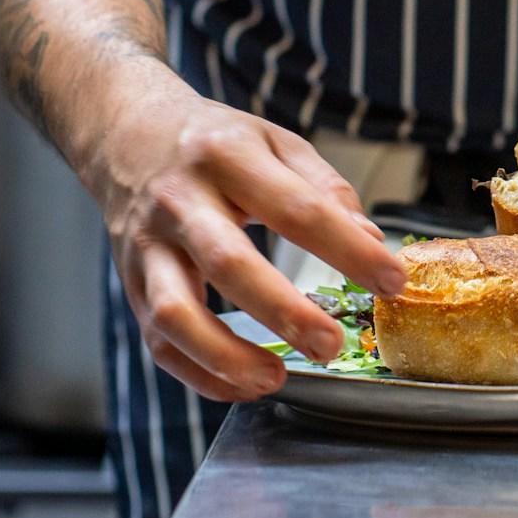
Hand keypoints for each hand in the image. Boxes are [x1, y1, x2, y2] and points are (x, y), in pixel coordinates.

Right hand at [81, 63, 406, 401]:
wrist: (127, 134)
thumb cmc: (215, 143)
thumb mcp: (276, 142)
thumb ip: (325, 190)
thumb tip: (371, 242)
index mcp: (228, 157)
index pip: (296, 209)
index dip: (348, 250)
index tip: (391, 281)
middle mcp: (181, 201)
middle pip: (229, 263)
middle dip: (283, 311)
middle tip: (332, 344)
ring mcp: (148, 246)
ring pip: (175, 312)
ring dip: (225, 355)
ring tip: (275, 378)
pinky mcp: (131, 284)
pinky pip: (159, 340)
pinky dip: (199, 373)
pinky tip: (243, 384)